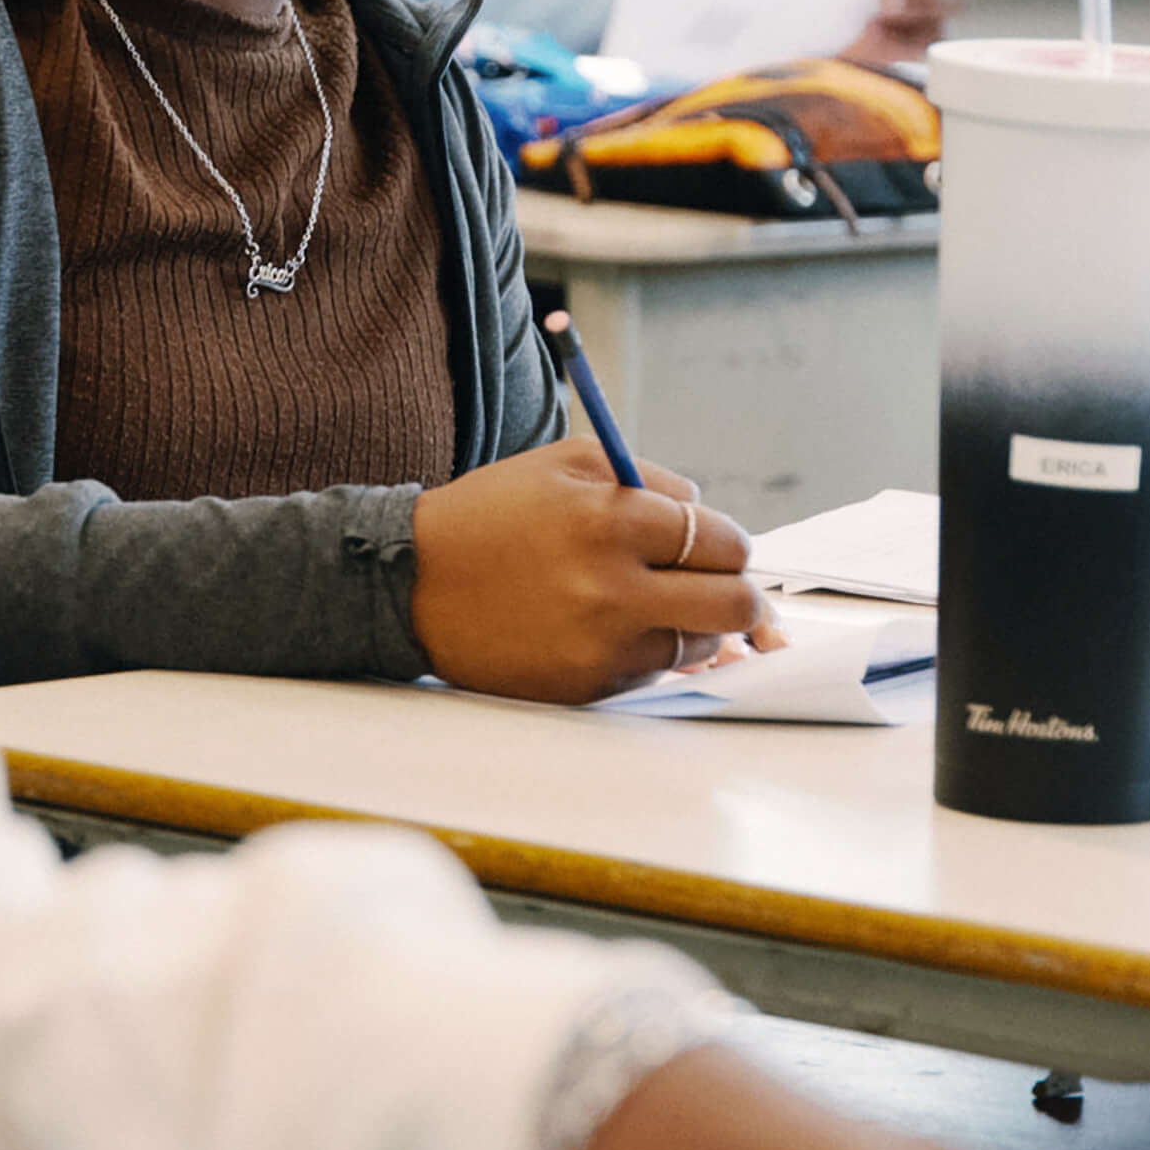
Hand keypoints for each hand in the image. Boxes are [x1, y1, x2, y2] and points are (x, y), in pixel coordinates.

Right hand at [410, 437, 770, 703]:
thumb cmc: (492, 515)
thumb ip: (650, 478)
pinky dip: (648, 653)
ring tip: (657, 605)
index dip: (728, 543)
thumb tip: (706, 512)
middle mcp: (613, 588)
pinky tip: (613, 629)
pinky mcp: (584, 686)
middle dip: (737, 592)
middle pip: (734, 603)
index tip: (716, 547)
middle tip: (720, 586)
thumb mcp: (567, 463)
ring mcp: (600, 645)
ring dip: (695, 626)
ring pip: (700, 647)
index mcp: (612, 520)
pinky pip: (652, 674)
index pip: (723, 540)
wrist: (411, 583)